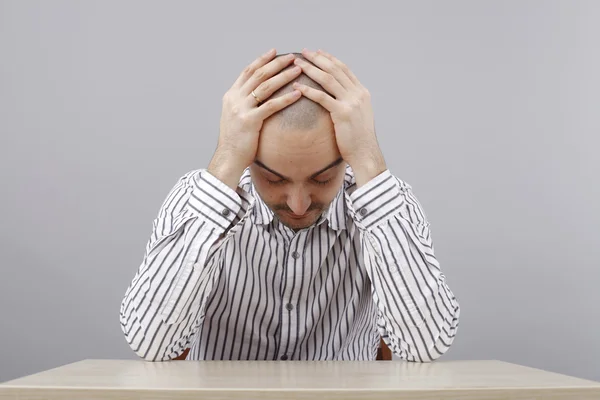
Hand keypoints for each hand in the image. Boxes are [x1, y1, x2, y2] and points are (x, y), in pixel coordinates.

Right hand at [208, 49, 301, 189]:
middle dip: (276, 64)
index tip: (275, 51)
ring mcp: (241, 109)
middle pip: (258, 75)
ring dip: (284, 76)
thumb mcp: (236, 117)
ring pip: (266, 86)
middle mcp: (235, 99)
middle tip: (292, 57)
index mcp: (231, 96)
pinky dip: (286, 98)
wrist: (228, 158)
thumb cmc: (235, 141)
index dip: (262, 60)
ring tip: (298, 70)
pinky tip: (298, 93)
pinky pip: (271, 106)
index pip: (248, 71)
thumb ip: (245, 104)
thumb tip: (258, 97)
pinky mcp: (250, 121)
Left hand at [292, 49, 386, 186]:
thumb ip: (350, 103)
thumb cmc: (358, 139)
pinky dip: (308, 90)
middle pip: (335, 70)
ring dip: (311, 69)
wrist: (365, 154)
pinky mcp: (342, 113)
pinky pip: (322, 97)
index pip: (344, 69)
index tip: (318, 52)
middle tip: (304, 52)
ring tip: (297, 63)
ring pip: (328, 79)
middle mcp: (358, 94)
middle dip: (318, 59)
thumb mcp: (358, 116)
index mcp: (362, 92)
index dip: (330, 59)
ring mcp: (351, 102)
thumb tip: (339, 98)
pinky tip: (297, 86)